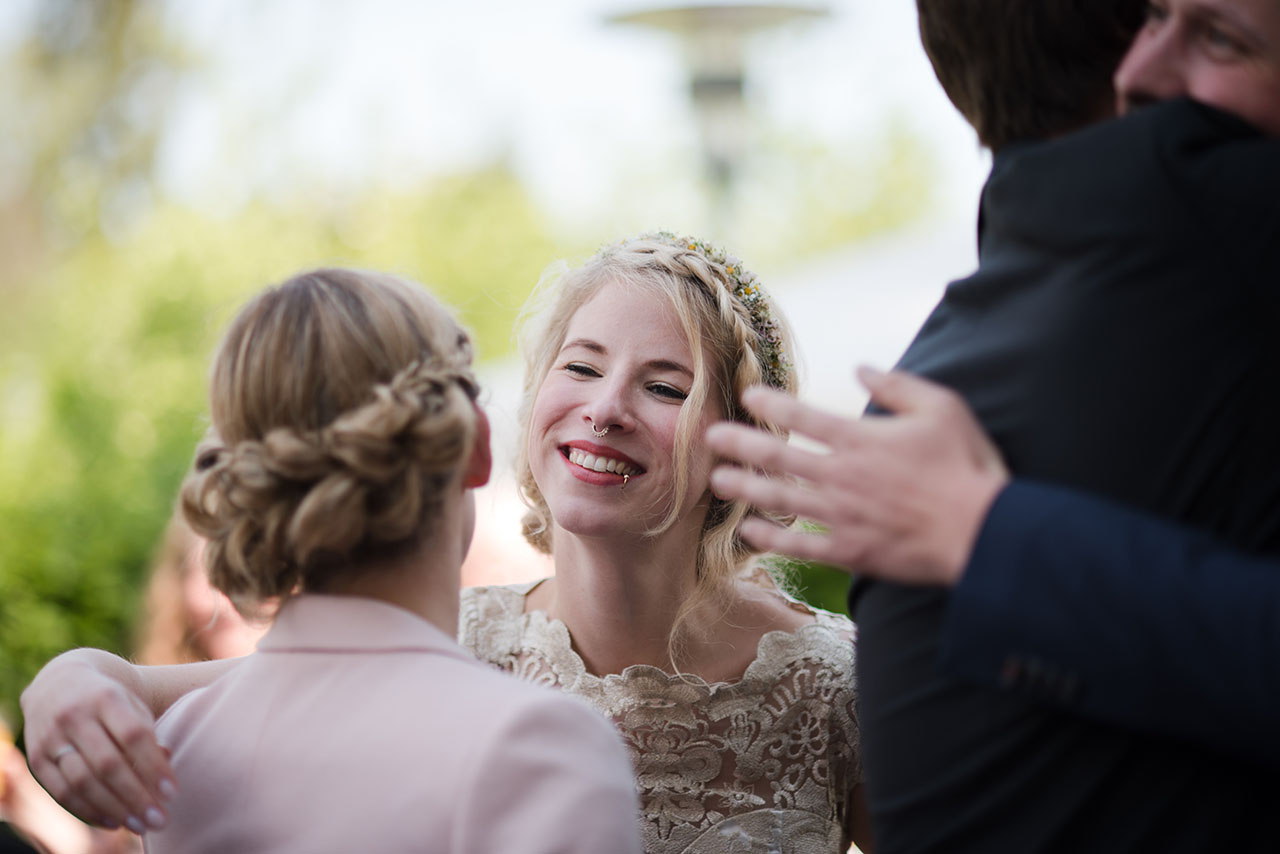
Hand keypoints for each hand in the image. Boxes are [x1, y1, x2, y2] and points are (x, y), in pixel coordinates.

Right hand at [20, 651, 174, 834]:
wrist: (60, 682)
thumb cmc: (110, 700)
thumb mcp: (133, 705)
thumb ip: (148, 736)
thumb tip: (164, 769)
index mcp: (106, 698)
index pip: (133, 735)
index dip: (153, 766)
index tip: (173, 793)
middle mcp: (74, 716)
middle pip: (107, 764)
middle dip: (135, 796)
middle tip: (159, 820)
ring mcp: (51, 737)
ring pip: (81, 782)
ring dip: (113, 809)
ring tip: (139, 826)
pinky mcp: (37, 758)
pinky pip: (61, 792)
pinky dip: (88, 811)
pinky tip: (113, 821)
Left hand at [706, 367, 1007, 585]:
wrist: (982, 533)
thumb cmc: (967, 466)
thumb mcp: (942, 407)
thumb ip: (897, 385)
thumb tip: (861, 369)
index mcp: (860, 439)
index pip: (803, 417)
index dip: (772, 403)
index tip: (748, 395)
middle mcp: (841, 475)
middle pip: (778, 457)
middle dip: (740, 444)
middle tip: (710, 436)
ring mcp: (842, 516)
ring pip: (780, 499)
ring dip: (746, 489)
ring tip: (717, 481)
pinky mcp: (850, 551)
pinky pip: (801, 544)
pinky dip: (772, 539)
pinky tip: (748, 533)